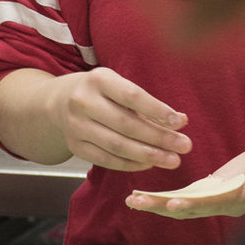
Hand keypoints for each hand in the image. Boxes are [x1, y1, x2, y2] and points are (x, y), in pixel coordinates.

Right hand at [49, 68, 191, 171]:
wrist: (60, 101)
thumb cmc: (100, 92)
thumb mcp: (119, 86)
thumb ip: (148, 104)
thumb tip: (181, 121)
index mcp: (98, 80)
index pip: (131, 96)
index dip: (158, 110)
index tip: (181, 123)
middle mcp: (82, 102)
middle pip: (126, 124)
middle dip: (159, 138)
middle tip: (185, 146)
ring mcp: (76, 126)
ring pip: (117, 145)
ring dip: (149, 155)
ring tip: (173, 160)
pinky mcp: (75, 146)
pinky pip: (106, 160)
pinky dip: (130, 164)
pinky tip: (149, 164)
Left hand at [127, 138, 244, 218]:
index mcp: (239, 198)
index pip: (211, 203)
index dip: (191, 205)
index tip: (171, 204)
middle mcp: (224, 203)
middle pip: (189, 207)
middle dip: (161, 206)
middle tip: (135, 202)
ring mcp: (217, 197)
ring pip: (183, 204)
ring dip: (158, 203)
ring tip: (133, 199)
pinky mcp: (212, 188)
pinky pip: (185, 196)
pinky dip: (166, 196)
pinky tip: (148, 194)